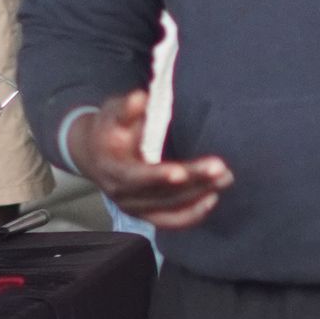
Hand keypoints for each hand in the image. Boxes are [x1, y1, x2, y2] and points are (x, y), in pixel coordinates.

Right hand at [66, 90, 230, 227]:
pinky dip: (192, 214)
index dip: (156, 176)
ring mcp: (134, 207)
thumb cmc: (109, 128)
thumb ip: (126, 108)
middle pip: (160, 193)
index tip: (180, 172)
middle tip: (220, 169)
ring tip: (225, 178)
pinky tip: (212, 198)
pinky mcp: (147, 213)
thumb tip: (139, 98)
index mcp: (111, 169)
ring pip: (169, 208)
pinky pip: (171, 220)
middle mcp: (121, 195)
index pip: (135, 177)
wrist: (94, 152)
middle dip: (192, 182)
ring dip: (199, 195)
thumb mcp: (112, 113)